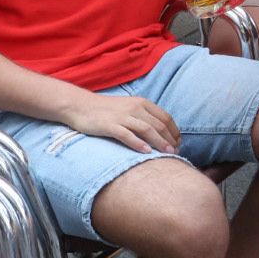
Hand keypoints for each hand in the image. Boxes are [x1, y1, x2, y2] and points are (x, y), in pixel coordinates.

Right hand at [65, 93, 179, 154]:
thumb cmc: (106, 110)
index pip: (166, 117)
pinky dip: (138, 143)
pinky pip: (127, 135)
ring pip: (147, 130)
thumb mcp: (129, 108)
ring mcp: (122, 116)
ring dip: (159, 143)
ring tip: (168, 153)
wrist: (80, 105)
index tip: (178, 143)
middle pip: (159, 125)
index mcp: (142, 103)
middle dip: (170, 140)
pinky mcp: (110, 125)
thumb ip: (144, 116)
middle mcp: (135, 108)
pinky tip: (146, 152)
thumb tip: (160, 132)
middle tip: (176, 152)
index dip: (174, 131)